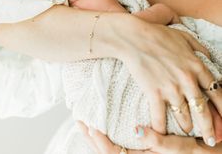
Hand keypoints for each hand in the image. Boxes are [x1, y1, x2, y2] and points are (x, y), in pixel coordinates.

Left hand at [77, 122, 197, 153]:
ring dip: (95, 139)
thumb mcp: (177, 146)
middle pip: (105, 153)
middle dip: (90, 138)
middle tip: (80, 121)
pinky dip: (105, 138)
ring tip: (86, 123)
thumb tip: (137, 130)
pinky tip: (102, 128)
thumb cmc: (190, 151)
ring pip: (108, 151)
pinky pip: (116, 147)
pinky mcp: (139, 151)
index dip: (99, 141)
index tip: (90, 125)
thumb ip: (157, 140)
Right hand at [117, 17, 221, 144]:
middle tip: (211, 140)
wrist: (134, 38)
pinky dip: (161, 129)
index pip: (215, 91)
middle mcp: (187, 80)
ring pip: (184, 116)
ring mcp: (171, 88)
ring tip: (187, 131)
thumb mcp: (184, 36)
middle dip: (209, 128)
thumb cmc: (158, 34)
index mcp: (196, 66)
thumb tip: (208, 57)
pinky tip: (161, 134)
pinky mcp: (154, 93)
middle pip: (203, 110)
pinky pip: (160, 118)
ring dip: (186, 126)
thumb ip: (199, 48)